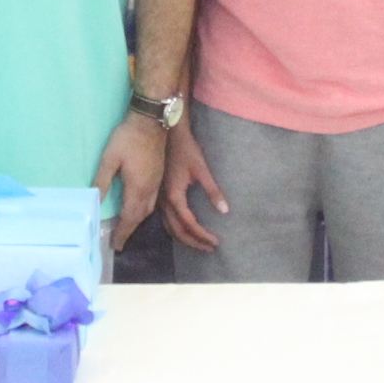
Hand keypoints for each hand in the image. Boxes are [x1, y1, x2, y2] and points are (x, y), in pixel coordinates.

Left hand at [96, 111, 170, 248]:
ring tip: (126, 227)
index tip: (115, 245)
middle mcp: (150, 190)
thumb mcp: (110, 158)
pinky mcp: (158, 175)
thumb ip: (102, 181)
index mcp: (138, 188)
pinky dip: (143, 210)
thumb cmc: (128, 138)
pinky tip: (138, 207)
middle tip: (119, 240)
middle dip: (130, 230)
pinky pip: (152, 201)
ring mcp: (156, 183)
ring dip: (137, 220)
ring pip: (148, 209)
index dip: (122, 233)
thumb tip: (95, 200)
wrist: (151, 121)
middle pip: (140, 217)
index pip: (129, 217)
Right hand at [159, 121, 224, 252]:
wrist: (167, 134)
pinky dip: (176, 229)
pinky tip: (185, 230)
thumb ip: (213, 191)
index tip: (216, 242)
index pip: (190, 224)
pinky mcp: (159, 195)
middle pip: (178, 231)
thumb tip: (225, 211)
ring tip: (200, 244)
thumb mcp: (202, 169)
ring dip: (185, 238)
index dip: (203, 236)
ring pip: (169, 227)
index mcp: (174, 196)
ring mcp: (159, 199)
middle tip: (210, 248)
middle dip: (194, 242)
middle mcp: (164, 202)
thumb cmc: (186, 149)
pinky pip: (165, 219)